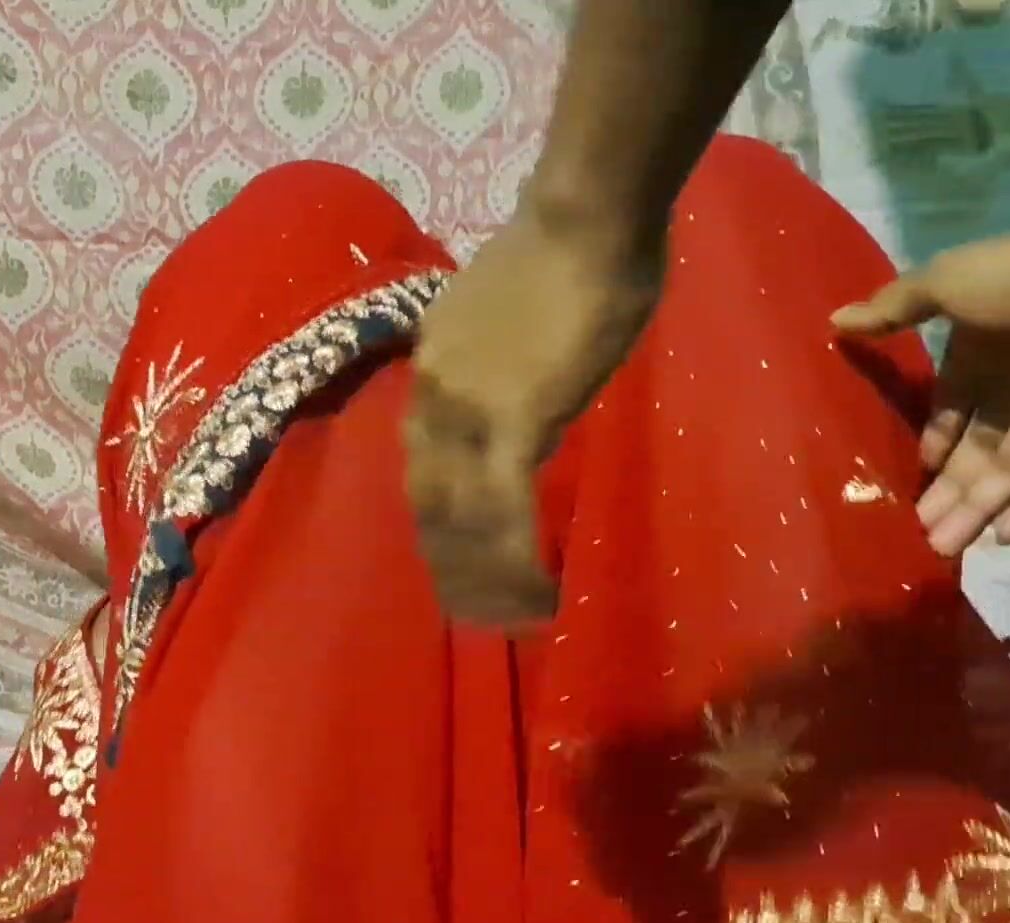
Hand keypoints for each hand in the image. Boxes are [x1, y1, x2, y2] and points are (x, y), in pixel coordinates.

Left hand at [404, 200, 662, 626]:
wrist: (586, 217)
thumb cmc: (573, 251)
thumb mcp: (520, 319)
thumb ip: (513, 368)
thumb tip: (532, 406)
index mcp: (435, 364)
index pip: (423, 459)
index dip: (439, 517)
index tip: (457, 560)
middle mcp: (434, 392)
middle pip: (428, 499)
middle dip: (451, 565)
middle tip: (478, 614)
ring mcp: (466, 409)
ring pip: (458, 516)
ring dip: (483, 577)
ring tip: (511, 619)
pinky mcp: (512, 420)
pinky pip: (504, 509)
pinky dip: (515, 559)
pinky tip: (537, 593)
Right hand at [831, 223, 1009, 556]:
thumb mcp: (946, 285)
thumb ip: (895, 309)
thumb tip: (834, 323)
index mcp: (977, 359)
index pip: (948, 415)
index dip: (931, 449)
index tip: (905, 486)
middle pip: (975, 455)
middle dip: (948, 495)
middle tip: (920, 536)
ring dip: (980, 510)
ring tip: (946, 548)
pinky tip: (1006, 537)